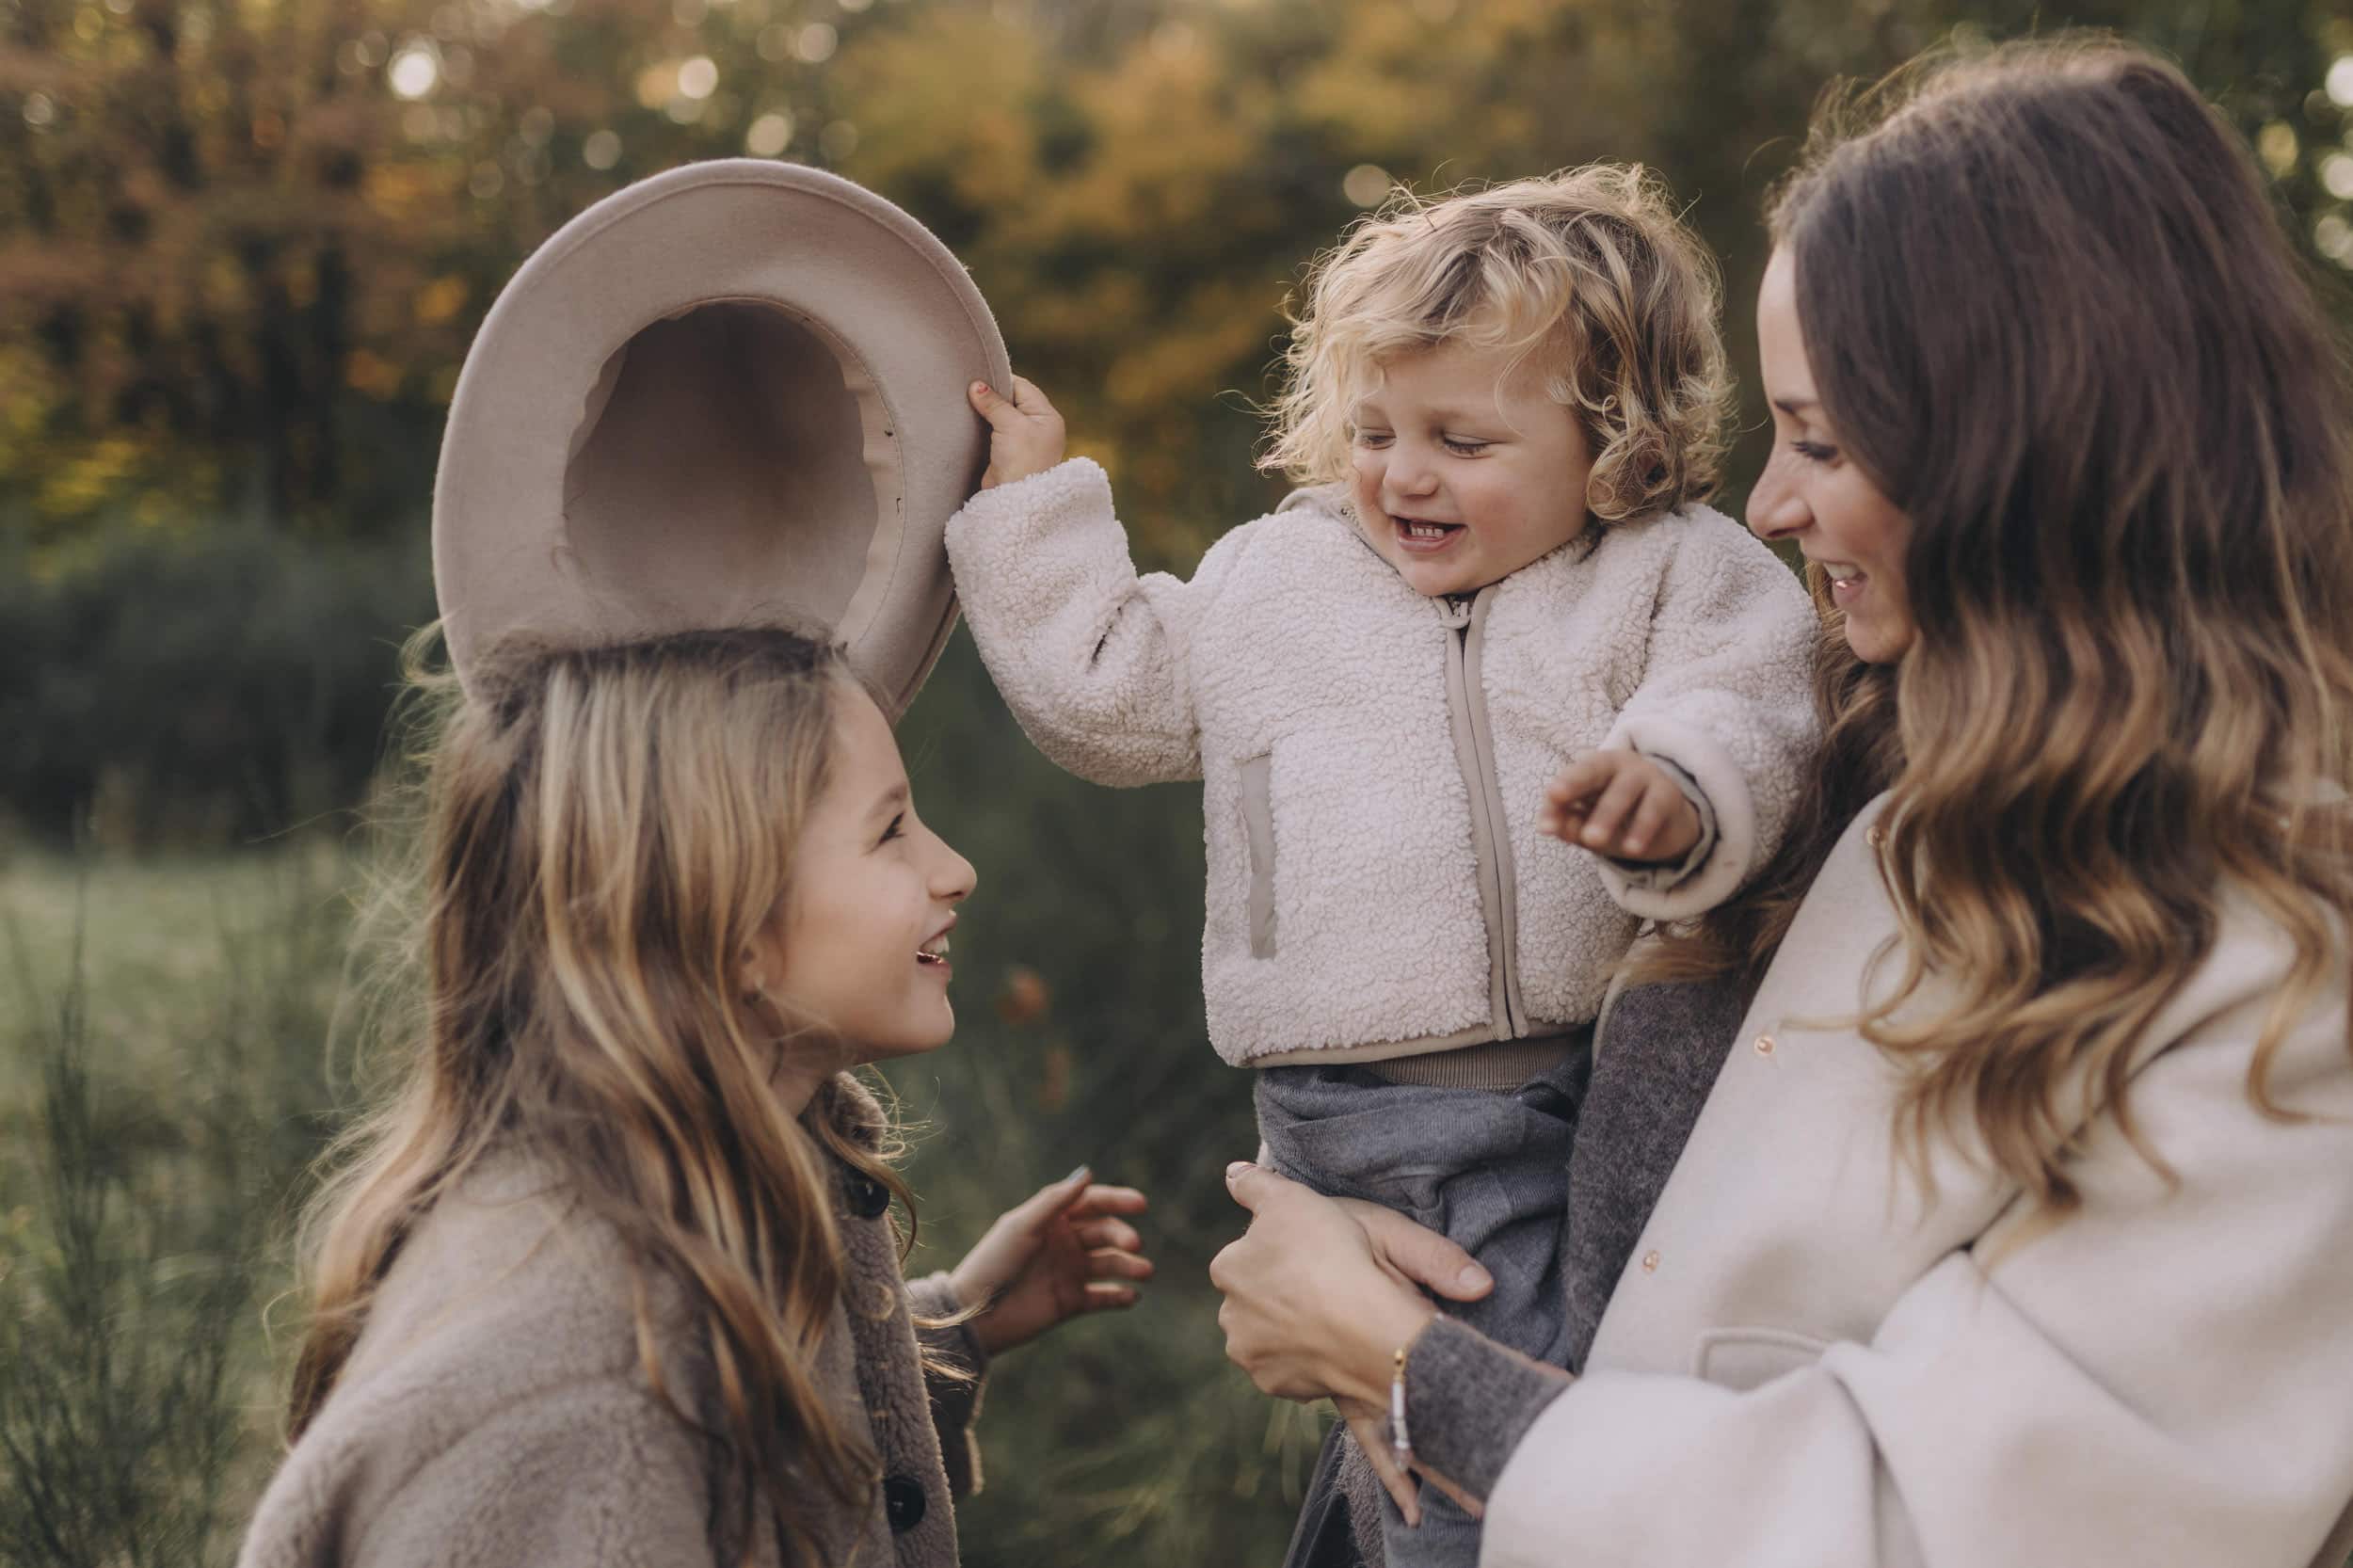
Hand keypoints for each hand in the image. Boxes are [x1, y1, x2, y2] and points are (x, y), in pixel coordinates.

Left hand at [949, 1166, 1150, 1357]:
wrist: (976, 1314)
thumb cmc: (995, 1263)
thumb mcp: (1022, 1226)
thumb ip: (1056, 1200)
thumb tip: (1088, 1172)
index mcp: (1053, 1219)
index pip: (1093, 1202)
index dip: (1118, 1200)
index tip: (1141, 1204)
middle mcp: (1065, 1242)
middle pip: (1105, 1232)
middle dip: (1123, 1236)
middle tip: (1134, 1245)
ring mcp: (1070, 1272)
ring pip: (1110, 1264)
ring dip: (1130, 1266)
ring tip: (1145, 1272)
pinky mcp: (1072, 1302)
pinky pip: (1104, 1297)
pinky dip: (1120, 1296)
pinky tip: (1132, 1296)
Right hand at [968, 375, 1066, 489]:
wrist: (1015, 501)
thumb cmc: (1022, 462)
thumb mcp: (1011, 425)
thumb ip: (994, 403)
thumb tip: (976, 386)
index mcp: (1047, 417)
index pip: (1023, 387)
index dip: (1001, 381)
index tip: (978, 378)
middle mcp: (1038, 427)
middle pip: (1012, 400)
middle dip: (992, 395)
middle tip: (970, 389)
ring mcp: (1023, 441)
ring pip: (1001, 415)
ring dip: (986, 411)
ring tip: (968, 403)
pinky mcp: (1007, 453)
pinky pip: (994, 431)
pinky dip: (983, 425)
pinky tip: (970, 420)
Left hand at [1210, 1163, 1486, 1407]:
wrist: (1366, 1326)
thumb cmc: (1331, 1254)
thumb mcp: (1293, 1199)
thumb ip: (1257, 1185)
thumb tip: (1232, 1172)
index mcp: (1229, 1268)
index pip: (1249, 1257)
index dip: (1283, 1252)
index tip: (1314, 1253)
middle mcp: (1229, 1315)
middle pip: (1256, 1301)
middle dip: (1281, 1296)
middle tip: (1327, 1285)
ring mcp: (1253, 1355)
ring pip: (1271, 1337)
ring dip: (1293, 1330)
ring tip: (1334, 1318)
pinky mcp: (1279, 1386)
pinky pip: (1294, 1369)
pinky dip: (1311, 1360)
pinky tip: (1336, 1346)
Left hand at [1540, 749, 1700, 861]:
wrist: (1666, 825)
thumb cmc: (1618, 818)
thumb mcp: (1589, 824)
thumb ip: (1570, 824)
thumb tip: (1551, 828)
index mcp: (1592, 767)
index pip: (1568, 779)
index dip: (1554, 800)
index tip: (1545, 826)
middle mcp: (1617, 765)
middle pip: (1592, 770)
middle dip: (1573, 784)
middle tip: (1555, 798)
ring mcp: (1644, 775)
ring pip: (1623, 791)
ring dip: (1606, 815)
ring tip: (1593, 841)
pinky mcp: (1667, 794)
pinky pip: (1652, 809)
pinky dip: (1641, 829)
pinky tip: (1631, 849)